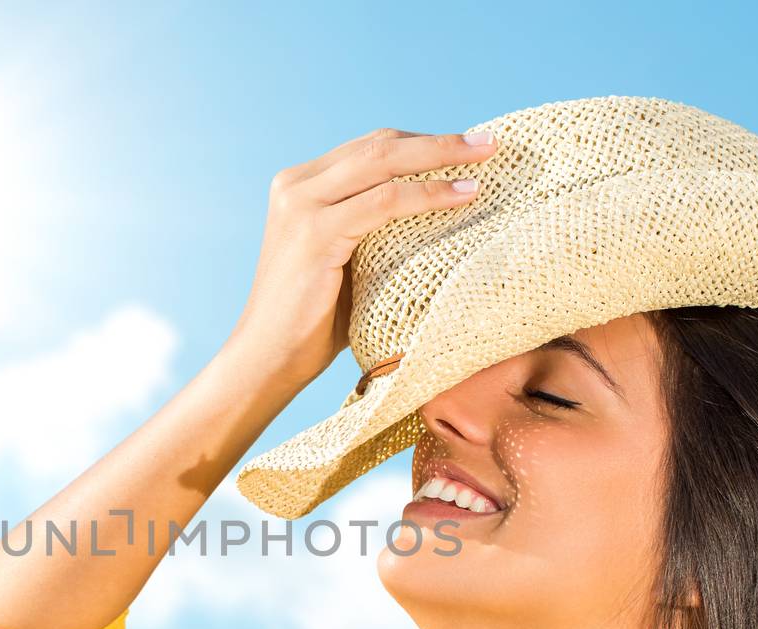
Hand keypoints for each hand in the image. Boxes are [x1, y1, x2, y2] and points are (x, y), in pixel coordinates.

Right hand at [226, 127, 499, 388]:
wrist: (268, 358)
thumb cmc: (312, 321)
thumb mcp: (345, 258)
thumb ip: (370, 227)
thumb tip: (434, 212)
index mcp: (300, 184)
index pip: (370, 147)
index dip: (422, 143)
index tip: (468, 147)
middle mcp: (295, 184)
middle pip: (380, 145)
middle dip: (439, 142)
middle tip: (489, 142)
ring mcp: (302, 205)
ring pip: (384, 162)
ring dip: (441, 158)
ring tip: (486, 159)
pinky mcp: (315, 232)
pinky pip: (384, 201)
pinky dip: (428, 195)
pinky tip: (462, 197)